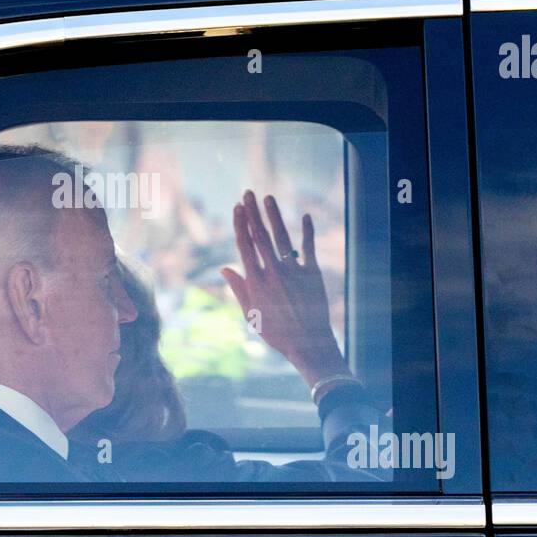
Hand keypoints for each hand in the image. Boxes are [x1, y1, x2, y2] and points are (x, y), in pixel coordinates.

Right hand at [220, 190, 347, 385]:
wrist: (307, 343)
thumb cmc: (275, 332)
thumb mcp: (250, 314)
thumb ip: (238, 289)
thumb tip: (224, 268)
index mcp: (256, 282)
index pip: (245, 247)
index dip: (240, 225)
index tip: (237, 208)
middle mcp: (273, 272)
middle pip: (260, 237)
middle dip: (253, 213)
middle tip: (248, 193)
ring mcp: (294, 272)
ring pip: (282, 238)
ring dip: (274, 216)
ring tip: (268, 198)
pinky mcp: (312, 273)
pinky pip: (308, 248)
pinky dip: (308, 232)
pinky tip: (306, 216)